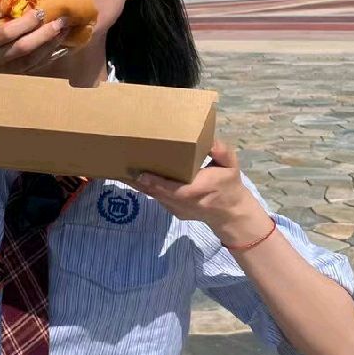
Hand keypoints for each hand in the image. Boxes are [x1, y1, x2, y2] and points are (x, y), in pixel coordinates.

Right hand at [0, 7, 68, 92]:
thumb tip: (23, 3)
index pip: (6, 33)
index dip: (25, 22)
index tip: (41, 10)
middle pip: (22, 48)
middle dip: (44, 34)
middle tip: (61, 21)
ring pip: (29, 61)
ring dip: (48, 46)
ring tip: (63, 31)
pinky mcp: (5, 77)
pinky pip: (29, 68)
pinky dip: (45, 58)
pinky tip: (57, 47)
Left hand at [127, 141, 270, 244]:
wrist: (230, 213)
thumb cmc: (229, 186)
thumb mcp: (231, 167)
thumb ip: (223, 152)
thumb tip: (212, 141)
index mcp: (197, 191)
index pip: (172, 189)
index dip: (155, 182)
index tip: (140, 173)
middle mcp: (183, 203)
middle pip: (156, 192)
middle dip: (138, 180)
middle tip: (122, 165)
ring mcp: (176, 209)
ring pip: (154, 196)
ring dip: (138, 184)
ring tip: (122, 168)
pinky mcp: (173, 210)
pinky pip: (156, 198)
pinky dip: (145, 187)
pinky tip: (134, 176)